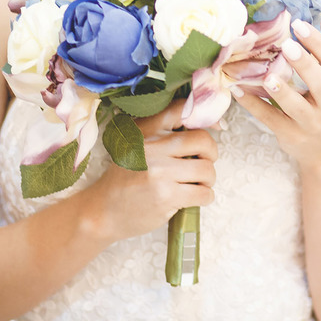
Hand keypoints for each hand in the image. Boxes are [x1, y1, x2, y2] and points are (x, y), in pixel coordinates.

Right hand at [85, 98, 217, 243]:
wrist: (103, 211)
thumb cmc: (127, 177)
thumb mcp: (136, 144)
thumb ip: (164, 132)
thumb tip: (212, 123)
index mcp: (146, 130)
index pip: (181, 110)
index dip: (206, 116)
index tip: (217, 126)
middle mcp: (152, 147)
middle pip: (203, 140)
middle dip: (211, 154)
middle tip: (204, 163)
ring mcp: (159, 172)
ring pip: (206, 169)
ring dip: (209, 179)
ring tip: (198, 184)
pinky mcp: (166, 196)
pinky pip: (203, 193)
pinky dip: (206, 196)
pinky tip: (195, 197)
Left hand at [235, 11, 320, 175]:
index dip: (320, 43)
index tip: (300, 25)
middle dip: (304, 64)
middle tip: (287, 45)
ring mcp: (311, 123)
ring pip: (297, 107)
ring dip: (282, 91)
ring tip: (268, 75)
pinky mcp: (291, 136)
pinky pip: (271, 120)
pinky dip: (255, 105)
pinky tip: (239, 90)